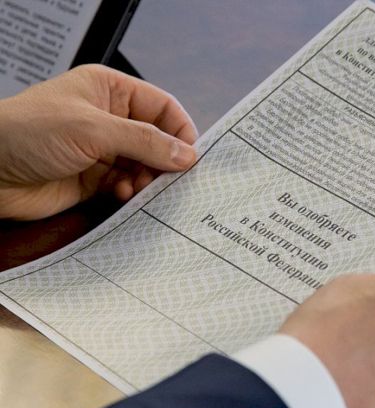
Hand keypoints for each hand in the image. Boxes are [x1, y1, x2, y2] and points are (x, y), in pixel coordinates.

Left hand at [0, 64, 197, 219]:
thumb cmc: (28, 132)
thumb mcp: (93, 129)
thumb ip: (144, 142)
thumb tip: (187, 154)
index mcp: (110, 91)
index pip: (162, 107)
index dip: (181, 130)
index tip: (192, 156)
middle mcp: (110, 119)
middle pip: (157, 139)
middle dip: (166, 160)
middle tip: (172, 179)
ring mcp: (102, 150)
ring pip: (145, 165)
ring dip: (148, 179)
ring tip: (140, 188)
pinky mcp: (94, 179)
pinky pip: (127, 186)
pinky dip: (131, 192)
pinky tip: (121, 195)